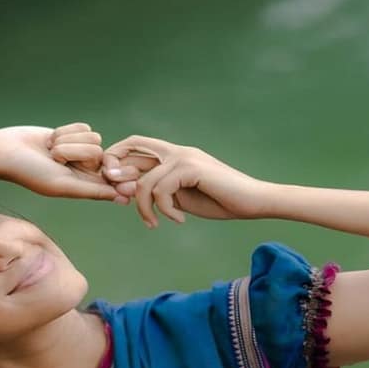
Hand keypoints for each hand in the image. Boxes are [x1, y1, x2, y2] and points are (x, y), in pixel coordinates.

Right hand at [0, 123, 122, 201]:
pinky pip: (83, 127)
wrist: (5, 150)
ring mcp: (78, 150)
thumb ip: (94, 190)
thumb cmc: (30, 172)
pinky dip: (65, 131)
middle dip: (76, 152)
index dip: (116, 173)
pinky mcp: (71, 134)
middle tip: (55, 159)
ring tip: (50, 151)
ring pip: (93, 137)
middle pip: (100, 153)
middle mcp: (83, 169)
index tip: (110, 171)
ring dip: (68, 141)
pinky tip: (49, 140)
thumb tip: (125, 199)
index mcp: (84, 185)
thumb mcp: (63, 185)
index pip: (112, 178)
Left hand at [101, 135, 273, 227]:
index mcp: (173, 154)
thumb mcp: (180, 197)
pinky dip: (166, 210)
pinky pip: (161, 191)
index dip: (116, 159)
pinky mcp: (191, 168)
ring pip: (144, 181)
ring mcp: (184, 157)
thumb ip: (156, 192)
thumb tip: (122, 191)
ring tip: (154, 223)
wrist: (253, 202)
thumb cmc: (219, 200)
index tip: (115, 187)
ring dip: (144, 208)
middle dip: (117, 175)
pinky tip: (179, 220)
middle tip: (121, 201)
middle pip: (130, 150)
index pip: (134, 144)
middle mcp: (176, 151)